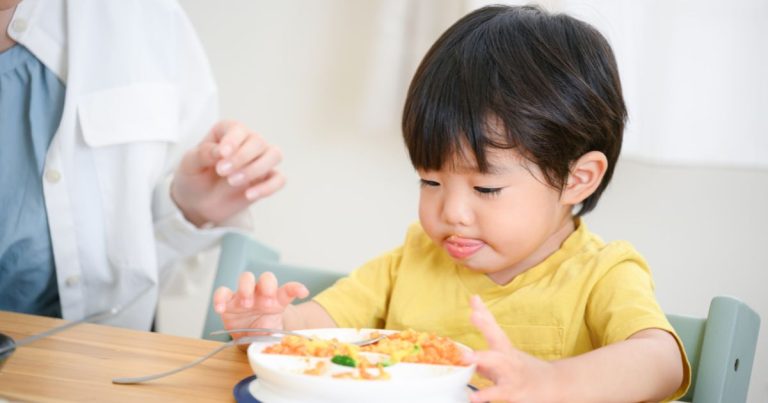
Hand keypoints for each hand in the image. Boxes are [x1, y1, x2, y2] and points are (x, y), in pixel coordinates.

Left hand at [171, 120, 285, 226]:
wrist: (198, 201)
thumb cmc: (195, 176)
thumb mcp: (189, 164)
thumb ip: (202, 154)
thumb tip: (219, 151)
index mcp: (228, 132)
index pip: (238, 129)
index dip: (233, 140)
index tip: (221, 154)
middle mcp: (248, 143)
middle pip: (258, 142)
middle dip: (242, 157)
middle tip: (222, 172)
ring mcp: (260, 161)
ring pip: (274, 155)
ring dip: (256, 168)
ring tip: (233, 182)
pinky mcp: (266, 180)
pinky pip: (279, 180)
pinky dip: (268, 187)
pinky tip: (249, 195)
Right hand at [213, 271, 308, 339]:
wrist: (250, 336)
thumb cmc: (265, 330)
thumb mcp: (275, 334)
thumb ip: (279, 337)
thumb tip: (284, 347)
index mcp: (277, 300)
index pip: (288, 290)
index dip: (295, 289)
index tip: (303, 292)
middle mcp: (262, 293)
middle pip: (266, 277)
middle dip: (267, 286)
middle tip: (266, 303)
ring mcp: (245, 295)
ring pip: (246, 278)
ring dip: (246, 288)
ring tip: (246, 304)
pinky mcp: (228, 302)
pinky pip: (222, 293)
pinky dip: (220, 298)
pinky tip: (220, 309)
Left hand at [464, 295, 557, 402]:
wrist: (556, 386)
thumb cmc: (526, 373)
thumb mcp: (506, 363)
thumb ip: (485, 361)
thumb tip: (465, 356)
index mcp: (505, 349)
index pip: (494, 327)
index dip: (484, 312)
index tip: (474, 297)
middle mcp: (508, 357)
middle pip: (498, 337)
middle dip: (486, 326)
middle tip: (473, 315)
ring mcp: (511, 372)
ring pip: (497, 362)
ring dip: (481, 357)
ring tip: (464, 357)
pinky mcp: (512, 391)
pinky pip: (497, 392)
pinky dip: (485, 394)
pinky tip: (472, 396)